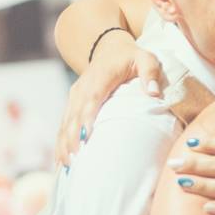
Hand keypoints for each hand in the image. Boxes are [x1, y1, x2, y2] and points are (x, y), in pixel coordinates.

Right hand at [54, 35, 164, 164]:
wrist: (109, 49)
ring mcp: (75, 96)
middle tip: (74, 160)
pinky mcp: (72, 103)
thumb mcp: (146, 58)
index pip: (92, 99)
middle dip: (71, 138)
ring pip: (65, 122)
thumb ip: (150, 72)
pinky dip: (61, 141)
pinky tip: (61, 159)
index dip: (86, 118)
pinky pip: (64, 124)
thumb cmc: (132, 57)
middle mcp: (83, 87)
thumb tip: (153, 92)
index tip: (85, 138)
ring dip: (63, 143)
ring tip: (66, 165)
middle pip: (74, 115)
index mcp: (100, 77)